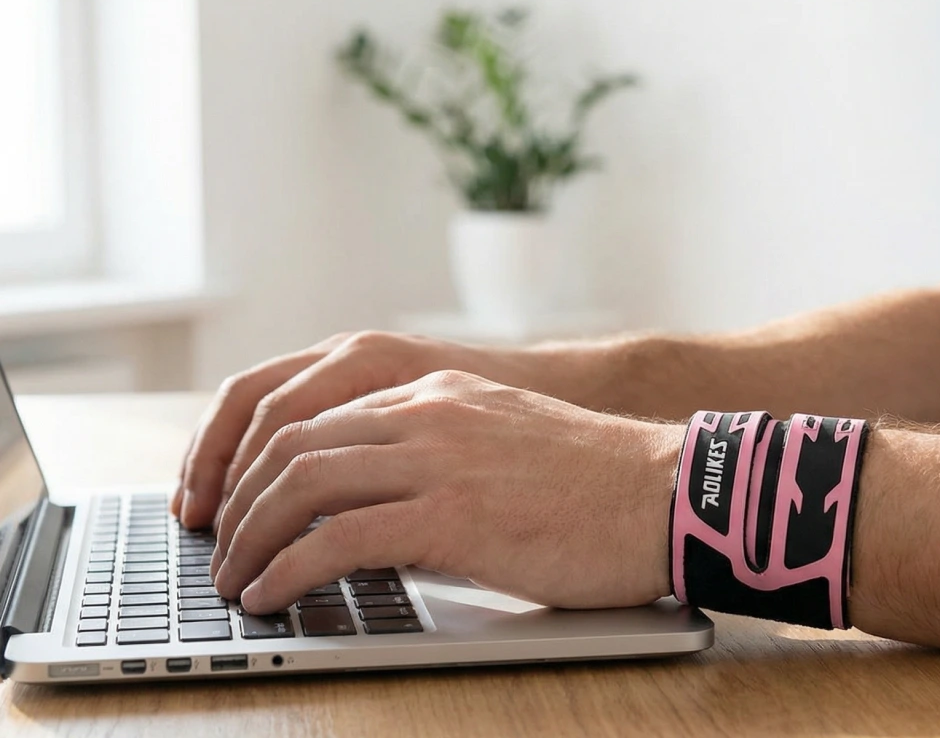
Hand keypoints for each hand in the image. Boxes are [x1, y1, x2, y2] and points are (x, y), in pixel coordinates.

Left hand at [209, 370, 680, 613]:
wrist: (667, 494)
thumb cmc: (599, 485)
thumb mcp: (506, 443)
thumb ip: (442, 453)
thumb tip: (385, 502)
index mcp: (437, 393)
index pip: (316, 414)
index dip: (258, 462)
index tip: (238, 505)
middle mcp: (427, 412)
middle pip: (292, 442)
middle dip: (238, 500)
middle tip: (221, 548)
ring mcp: (438, 459)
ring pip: (300, 484)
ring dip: (250, 538)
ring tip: (235, 581)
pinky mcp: (451, 514)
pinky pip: (336, 538)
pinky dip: (288, 570)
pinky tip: (273, 596)